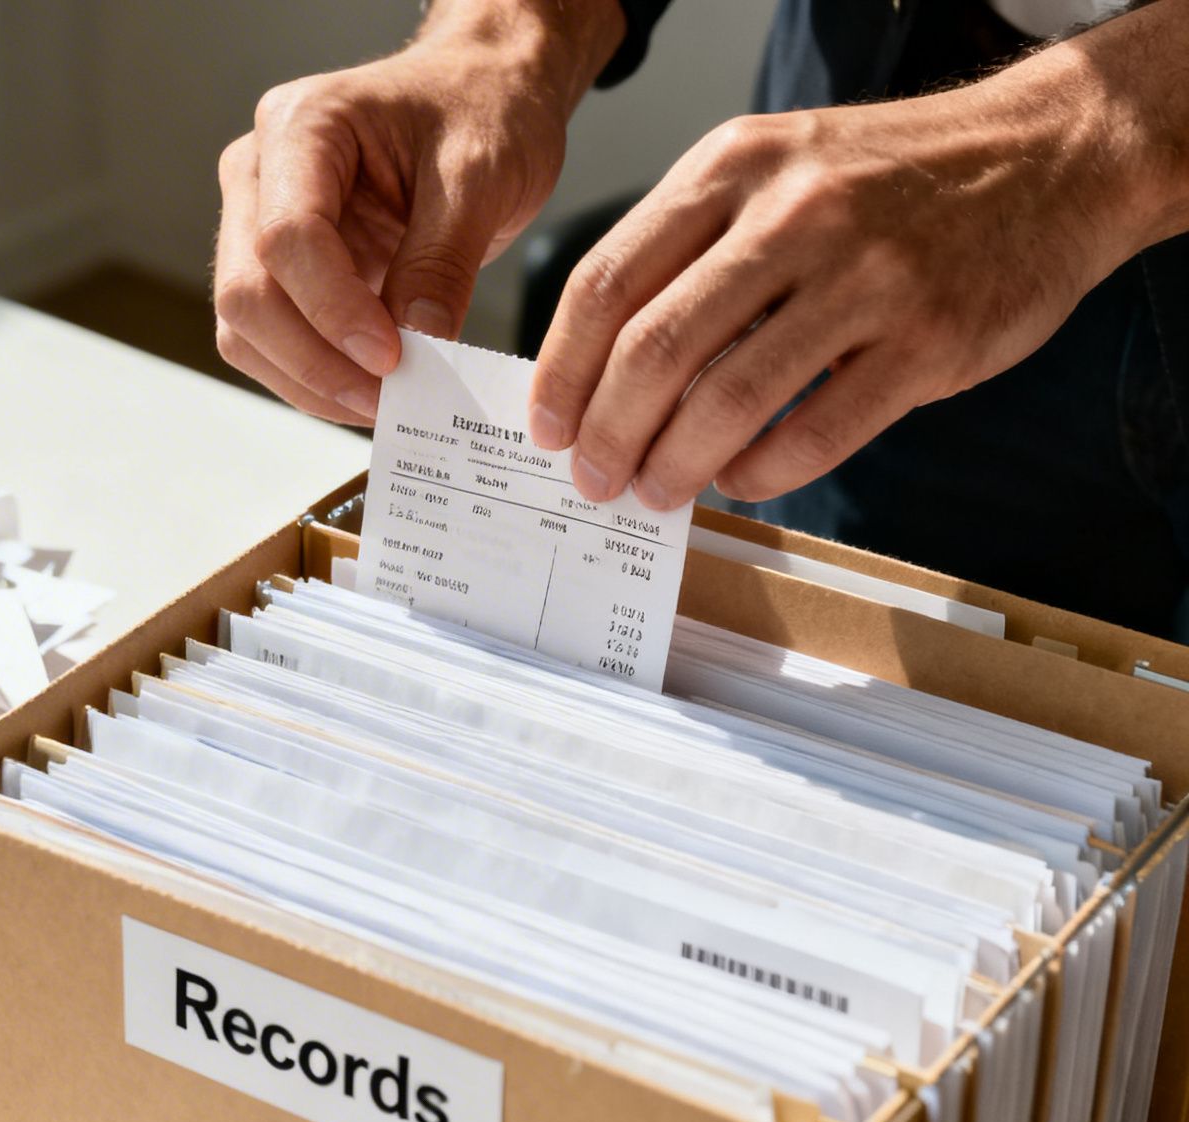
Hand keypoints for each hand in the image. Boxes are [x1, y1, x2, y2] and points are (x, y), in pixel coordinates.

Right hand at [214, 3, 622, 424]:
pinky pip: (270, 340)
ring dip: (307, 380)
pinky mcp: (278, 269)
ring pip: (245, 328)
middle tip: (388, 399)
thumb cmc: (482, 110)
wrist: (483, 97)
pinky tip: (366, 389)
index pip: (288, 236)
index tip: (393, 358)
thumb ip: (442, 260)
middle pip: (248, 291)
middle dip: (314, 359)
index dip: (334, 309)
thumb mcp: (481, 175)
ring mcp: (258, 222)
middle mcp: (260, 172)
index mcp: (302, 125)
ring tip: (383, 403)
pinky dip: (311, 377)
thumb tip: (418, 346)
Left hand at [529, 8, 1188, 509]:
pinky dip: (760, 472)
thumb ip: (686, 248)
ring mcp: (866, 278)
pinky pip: (816, 430)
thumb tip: (600, 365)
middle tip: (593, 478)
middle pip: (655, 349)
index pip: (608, 282)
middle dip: (608, 433)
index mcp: (730, 169)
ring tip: (654, 491)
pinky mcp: (928, 340)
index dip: (563, 370)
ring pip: (730, 398)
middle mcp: (792, 216)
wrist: (1047, 156)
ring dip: (674, 463)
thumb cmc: (885, 178)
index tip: (548, 425)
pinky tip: (737, 481)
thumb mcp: (768, 167)